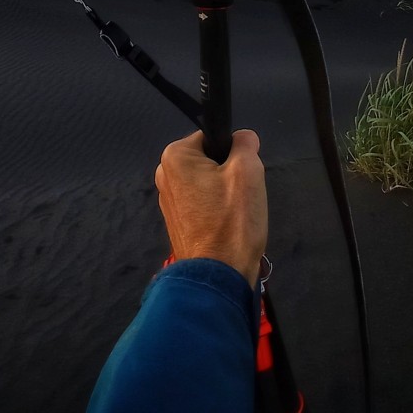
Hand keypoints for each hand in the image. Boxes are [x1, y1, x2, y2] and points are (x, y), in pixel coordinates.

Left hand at [154, 129, 267, 285]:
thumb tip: (243, 137)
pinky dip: (217, 210)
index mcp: (175, 156)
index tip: (243, 174)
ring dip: (226, 193)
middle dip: (230, 174)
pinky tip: (227, 226)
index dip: (234, 152)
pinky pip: (203, 204)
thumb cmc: (232, 220)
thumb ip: (245, 144)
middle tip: (242, 195)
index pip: (213, 137)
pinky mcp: (177, 223)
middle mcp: (165, 175)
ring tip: (236, 213)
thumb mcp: (248, 171)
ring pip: (208, 183)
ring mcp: (168, 201)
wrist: (218, 277)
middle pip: (209, 160)